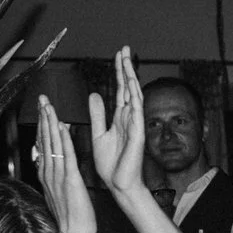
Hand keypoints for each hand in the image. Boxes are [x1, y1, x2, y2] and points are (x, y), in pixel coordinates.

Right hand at [33, 94, 95, 232]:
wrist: (73, 232)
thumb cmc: (69, 214)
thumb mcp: (57, 191)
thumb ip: (51, 174)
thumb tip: (46, 161)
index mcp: (46, 173)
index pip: (42, 144)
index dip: (41, 125)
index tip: (42, 110)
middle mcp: (48, 172)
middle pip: (44, 140)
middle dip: (43, 118)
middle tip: (42, 99)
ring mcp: (57, 175)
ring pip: (52, 144)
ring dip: (50, 123)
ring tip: (49, 106)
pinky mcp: (70, 180)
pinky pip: (66, 156)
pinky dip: (64, 140)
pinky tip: (63, 127)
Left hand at [88, 47, 146, 198]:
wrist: (118, 183)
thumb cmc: (110, 164)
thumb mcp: (98, 133)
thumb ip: (97, 114)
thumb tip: (95, 94)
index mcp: (119, 118)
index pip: (120, 89)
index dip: (119, 72)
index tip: (117, 55)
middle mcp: (129, 118)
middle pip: (128, 87)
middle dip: (126, 67)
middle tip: (124, 48)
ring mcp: (135, 124)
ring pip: (133, 95)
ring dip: (130, 76)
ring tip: (127, 59)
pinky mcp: (137, 134)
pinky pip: (137, 111)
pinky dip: (134, 96)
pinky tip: (132, 83)